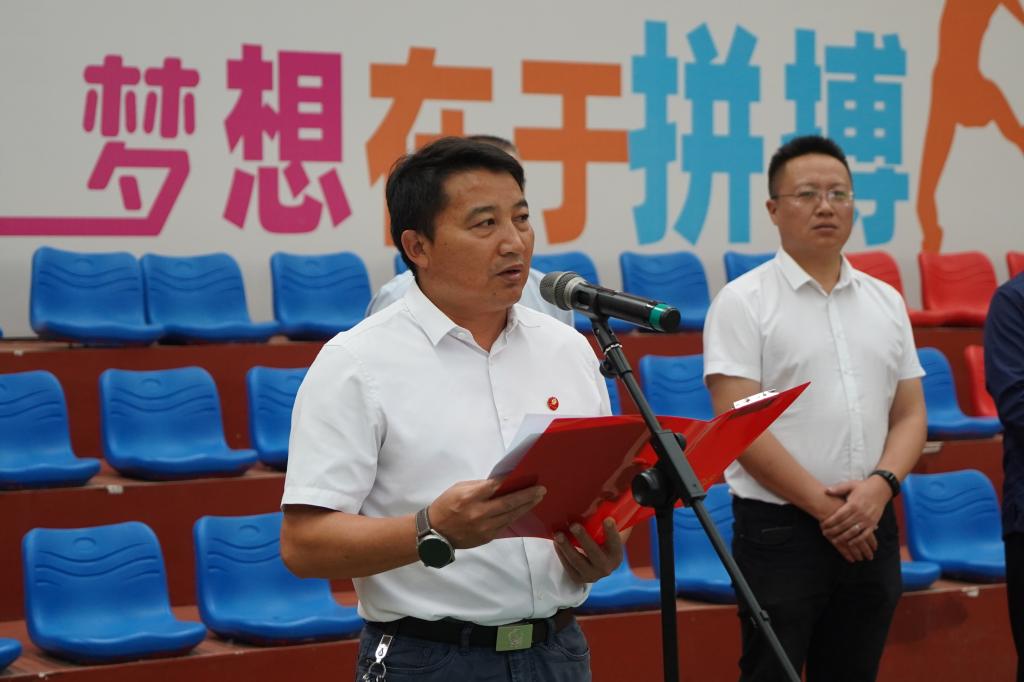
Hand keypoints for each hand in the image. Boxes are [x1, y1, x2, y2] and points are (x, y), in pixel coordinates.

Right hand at [428, 479, 545, 548]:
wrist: (435, 532)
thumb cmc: (446, 505)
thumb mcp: (459, 488)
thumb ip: (480, 486)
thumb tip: (501, 482)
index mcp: (470, 497)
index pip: (496, 487)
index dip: (512, 482)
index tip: (527, 477)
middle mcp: (479, 513)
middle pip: (509, 503)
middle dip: (527, 496)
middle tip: (542, 490)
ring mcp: (484, 528)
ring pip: (511, 516)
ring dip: (526, 507)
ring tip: (538, 498)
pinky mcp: (487, 537)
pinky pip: (505, 525)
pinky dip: (515, 516)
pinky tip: (524, 510)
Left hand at [553, 518, 623, 583]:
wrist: (598, 565)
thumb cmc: (603, 543)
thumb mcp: (609, 533)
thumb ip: (610, 518)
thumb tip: (606, 495)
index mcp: (616, 555)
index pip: (615, 543)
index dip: (612, 532)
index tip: (607, 518)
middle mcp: (606, 568)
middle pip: (594, 553)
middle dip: (583, 539)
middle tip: (574, 525)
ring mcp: (592, 575)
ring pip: (577, 561)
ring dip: (566, 546)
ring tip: (558, 534)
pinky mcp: (578, 578)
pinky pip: (567, 566)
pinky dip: (561, 553)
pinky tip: (556, 542)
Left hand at [820, 477, 890, 557]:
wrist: (881, 489)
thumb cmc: (863, 487)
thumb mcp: (850, 485)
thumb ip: (838, 488)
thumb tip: (826, 490)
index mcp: (853, 504)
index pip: (838, 516)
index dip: (830, 522)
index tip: (822, 525)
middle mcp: (860, 513)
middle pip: (844, 525)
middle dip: (833, 531)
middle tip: (825, 533)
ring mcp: (867, 520)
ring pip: (853, 532)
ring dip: (843, 537)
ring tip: (834, 541)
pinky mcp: (873, 524)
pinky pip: (865, 535)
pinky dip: (857, 540)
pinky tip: (850, 544)